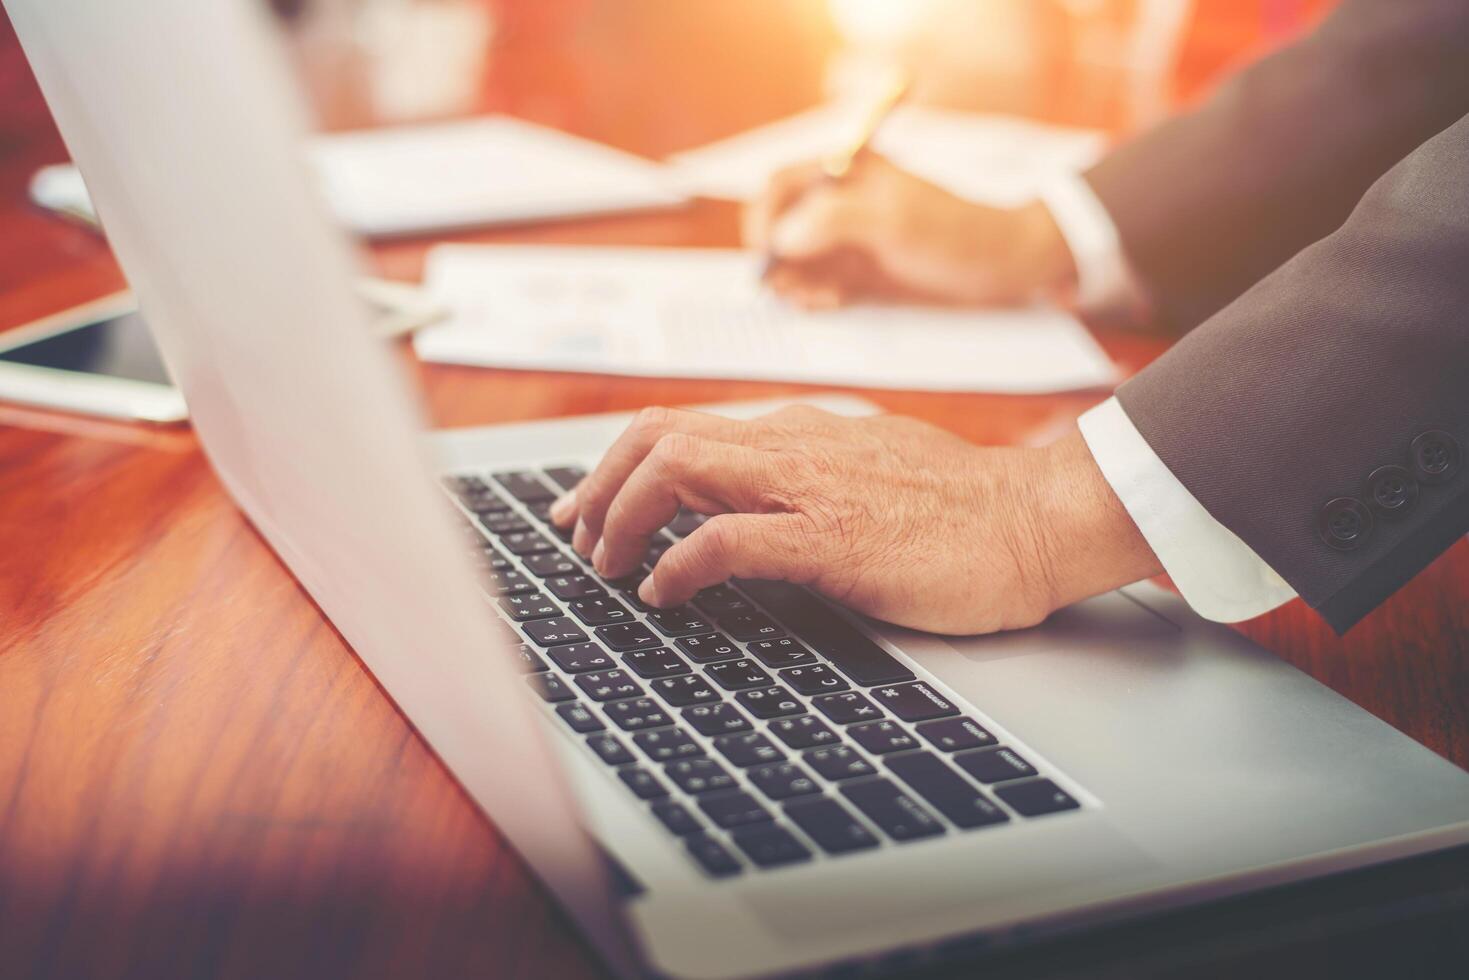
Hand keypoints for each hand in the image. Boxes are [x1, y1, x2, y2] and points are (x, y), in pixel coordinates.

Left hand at [549, 405, 1160, 634]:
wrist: (1037, 518)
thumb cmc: (964, 506)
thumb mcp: (871, 471)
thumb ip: (811, 475)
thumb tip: (758, 504)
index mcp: (798, 430)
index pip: (681, 425)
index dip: (618, 461)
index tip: (589, 504)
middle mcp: (791, 444)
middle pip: (658, 435)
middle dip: (600, 484)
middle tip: (577, 535)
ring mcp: (809, 486)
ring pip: (677, 469)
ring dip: (623, 516)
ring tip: (608, 565)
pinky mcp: (832, 537)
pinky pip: (726, 539)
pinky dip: (677, 564)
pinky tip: (663, 595)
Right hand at [743, 155, 1075, 308]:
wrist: (1004, 264)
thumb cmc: (954, 232)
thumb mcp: (893, 220)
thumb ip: (833, 221)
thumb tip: (782, 237)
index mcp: (845, 170)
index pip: (779, 185)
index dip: (763, 219)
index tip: (766, 256)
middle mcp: (840, 201)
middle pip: (781, 225)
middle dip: (776, 258)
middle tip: (787, 289)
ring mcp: (850, 237)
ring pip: (796, 259)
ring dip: (793, 281)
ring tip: (815, 300)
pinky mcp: (861, 270)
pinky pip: (819, 282)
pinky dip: (814, 294)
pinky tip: (829, 303)